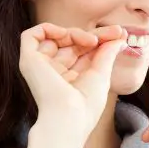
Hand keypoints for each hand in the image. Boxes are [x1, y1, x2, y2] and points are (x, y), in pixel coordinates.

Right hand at [19, 23, 125, 142]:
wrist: (68, 118)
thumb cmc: (86, 105)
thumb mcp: (101, 75)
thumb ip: (108, 54)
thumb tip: (120, 38)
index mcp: (70, 76)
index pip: (83, 50)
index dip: (101, 39)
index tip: (120, 34)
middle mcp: (54, 70)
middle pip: (71, 42)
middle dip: (94, 34)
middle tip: (116, 31)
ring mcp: (40, 65)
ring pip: (55, 37)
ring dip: (76, 33)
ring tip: (92, 41)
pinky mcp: (28, 60)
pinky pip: (31, 35)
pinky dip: (49, 29)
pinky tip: (67, 35)